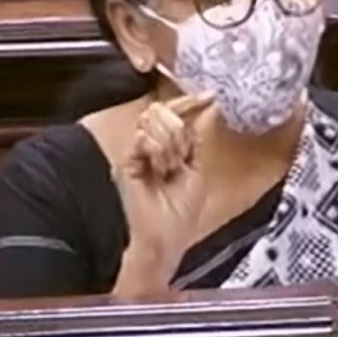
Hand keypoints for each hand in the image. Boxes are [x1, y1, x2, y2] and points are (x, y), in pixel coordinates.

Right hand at [112, 92, 214, 295]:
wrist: (158, 240)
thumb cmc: (177, 219)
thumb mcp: (197, 173)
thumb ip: (200, 139)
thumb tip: (210, 108)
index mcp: (173, 149)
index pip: (180, 116)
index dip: (191, 104)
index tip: (209, 96)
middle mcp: (154, 147)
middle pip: (169, 113)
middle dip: (180, 134)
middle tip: (179, 158)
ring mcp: (139, 151)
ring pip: (157, 121)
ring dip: (170, 145)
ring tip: (167, 169)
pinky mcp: (126, 157)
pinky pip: (144, 136)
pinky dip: (157, 150)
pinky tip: (157, 168)